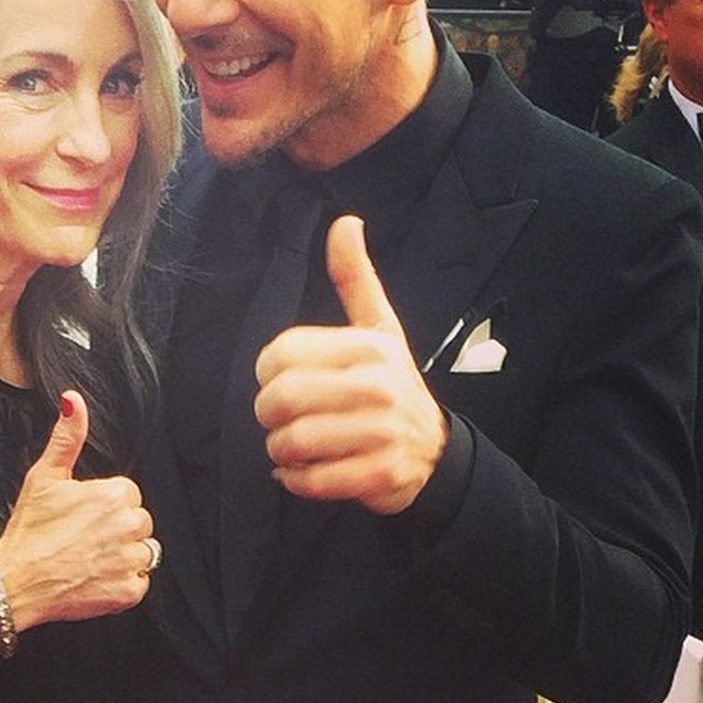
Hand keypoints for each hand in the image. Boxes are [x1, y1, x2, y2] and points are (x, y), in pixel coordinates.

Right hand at [0, 390, 154, 628]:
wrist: (13, 583)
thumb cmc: (28, 530)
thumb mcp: (44, 476)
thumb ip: (67, 436)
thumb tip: (72, 400)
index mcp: (113, 495)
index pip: (129, 494)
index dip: (105, 504)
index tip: (84, 515)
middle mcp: (127, 526)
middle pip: (140, 522)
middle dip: (118, 528)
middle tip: (85, 537)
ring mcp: (129, 561)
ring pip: (144, 552)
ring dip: (123, 555)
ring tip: (90, 557)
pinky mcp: (128, 592)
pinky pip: (139, 582)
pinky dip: (122, 583)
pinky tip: (96, 578)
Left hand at [254, 215, 447, 512]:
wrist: (436, 452)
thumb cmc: (393, 382)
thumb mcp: (379, 326)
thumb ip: (355, 277)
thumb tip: (345, 221)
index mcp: (368, 346)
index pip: (282, 353)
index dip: (266, 370)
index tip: (277, 379)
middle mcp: (377, 386)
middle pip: (281, 398)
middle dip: (266, 414)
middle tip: (277, 418)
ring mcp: (381, 433)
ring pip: (292, 442)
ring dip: (279, 450)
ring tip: (289, 446)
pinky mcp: (378, 476)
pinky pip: (311, 480)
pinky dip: (295, 480)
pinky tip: (300, 471)